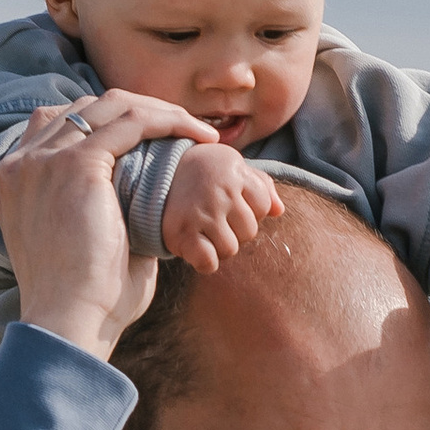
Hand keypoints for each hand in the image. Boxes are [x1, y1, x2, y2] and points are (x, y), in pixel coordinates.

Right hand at [0, 92, 211, 358]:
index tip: (153, 141)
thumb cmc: (87, 302)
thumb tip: (144, 210)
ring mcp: (44, 160)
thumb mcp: (85, 246)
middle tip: (184, 132)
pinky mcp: (75, 164)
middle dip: (141, 112)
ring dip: (161, 113)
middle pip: (87, 107)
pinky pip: (131, 122)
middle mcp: (22, 164)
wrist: (69, 321)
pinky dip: (169, 123)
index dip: (109, 124)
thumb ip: (104, 215)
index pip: (61, 124)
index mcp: (16, 182)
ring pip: (112, 106)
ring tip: (198, 133)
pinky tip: (199, 139)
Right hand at [160, 138, 284, 274]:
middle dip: (234, 229)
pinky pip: (209, 262)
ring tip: (203, 230)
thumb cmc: (199, 172)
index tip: (228, 203)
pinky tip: (195, 247)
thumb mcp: (230, 166)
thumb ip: (259, 185)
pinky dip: (204, 262)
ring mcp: (201, 213)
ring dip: (219, 246)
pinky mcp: (182, 233)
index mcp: (234, 171)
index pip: (263, 206)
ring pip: (230, 249)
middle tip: (213, 218)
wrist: (150, 175)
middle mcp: (220, 191)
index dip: (249, 209)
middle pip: (249, 231)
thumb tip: (279, 210)